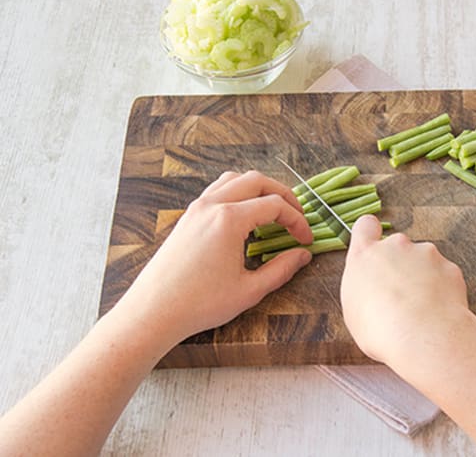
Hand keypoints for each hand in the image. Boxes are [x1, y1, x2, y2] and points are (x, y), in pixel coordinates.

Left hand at [117, 170, 313, 343]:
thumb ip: (281, 269)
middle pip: (257, 180)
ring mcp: (196, 209)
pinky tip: (245, 219)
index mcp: (229, 219)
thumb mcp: (249, 290)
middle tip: (296, 216)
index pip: (275, 205)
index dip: (297, 220)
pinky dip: (238, 195)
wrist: (153, 311)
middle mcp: (212, 205)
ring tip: (273, 212)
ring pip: (235, 179)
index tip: (305, 239)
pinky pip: (217, 191)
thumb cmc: (198, 304)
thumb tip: (302, 255)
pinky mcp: (187, 217)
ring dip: (259, 189)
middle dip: (283, 195)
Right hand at [340, 215, 468, 365]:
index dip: (370, 233)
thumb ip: (363, 289)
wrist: (423, 336)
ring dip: (422, 277)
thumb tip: (372, 291)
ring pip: (423, 261)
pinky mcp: (449, 267)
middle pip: (397, 247)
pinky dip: (442, 289)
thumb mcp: (354, 311)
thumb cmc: (381, 329)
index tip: (374, 247)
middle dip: (400, 264)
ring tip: (420, 309)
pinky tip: (436, 311)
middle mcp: (396, 246)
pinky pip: (444, 275)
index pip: (365, 225)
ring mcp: (426, 253)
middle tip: (399, 295)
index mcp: (365, 255)